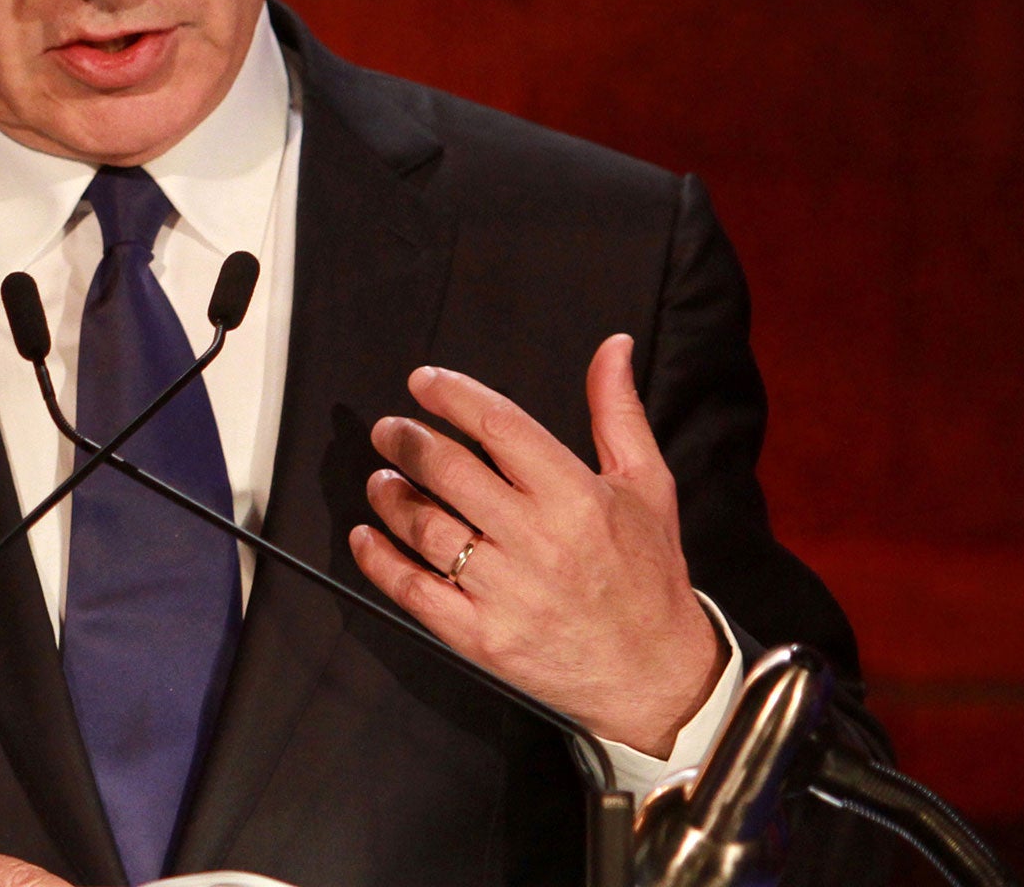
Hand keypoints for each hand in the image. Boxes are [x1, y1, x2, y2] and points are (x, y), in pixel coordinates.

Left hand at [348, 334, 725, 756]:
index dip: (452, 395)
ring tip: (382, 480)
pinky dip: (379, 560)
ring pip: (425, 527)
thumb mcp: (647, 484)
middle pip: (449, 471)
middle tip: (388, 430)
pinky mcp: (482, 637)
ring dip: (390, 495)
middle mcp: (538, 540)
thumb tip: (611, 346)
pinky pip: (414, 590)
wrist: (657, 676)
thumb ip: (618, 410)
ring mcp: (506, 592)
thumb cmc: (649, 575)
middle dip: (406, 440)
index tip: (422, 382)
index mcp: (577, 496)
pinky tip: (366, 538)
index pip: (499, 426)